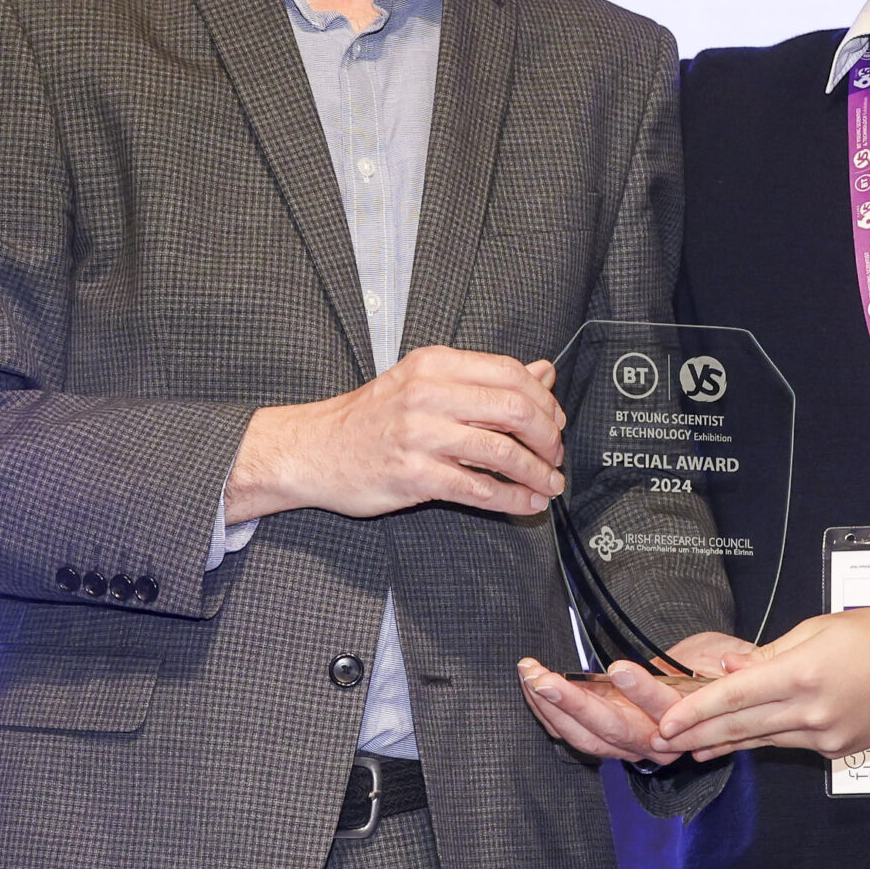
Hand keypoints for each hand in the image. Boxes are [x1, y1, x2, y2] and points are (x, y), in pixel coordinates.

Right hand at [226, 350, 565, 520]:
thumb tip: (543, 372)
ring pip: (500, 452)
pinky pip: (477, 489)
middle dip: (547, 437)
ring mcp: (420, 435)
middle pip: (513, 409)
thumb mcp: (424, 382)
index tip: (556, 422)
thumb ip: (483, 379)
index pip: (509, 373)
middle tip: (557, 455)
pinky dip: (511, 499)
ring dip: (536, 472)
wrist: (312, 449)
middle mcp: (428, 394)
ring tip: (550, 485)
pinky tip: (525, 504)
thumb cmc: (371, 418)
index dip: (544, 401)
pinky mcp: (413, 476)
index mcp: (434, 364)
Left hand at [518, 632, 752, 764]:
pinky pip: (571, 734)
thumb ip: (721, 659)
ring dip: (551, 708)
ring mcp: (628, 743)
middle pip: (611, 730)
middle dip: (572, 704)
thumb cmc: (709, 668)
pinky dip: (547, 712)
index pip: (664, 711)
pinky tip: (531, 685)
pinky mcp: (608, 739)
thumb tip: (729, 663)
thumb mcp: (722, 654)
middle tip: (544, 679)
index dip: (642, 692)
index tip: (619, 668)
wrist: (701, 694)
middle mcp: (655, 741)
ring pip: (584, 738)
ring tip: (530, 674)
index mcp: (687, 721)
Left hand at [649, 610, 869, 759]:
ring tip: (691, 746)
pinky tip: (739, 743)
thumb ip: (770, 654)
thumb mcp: (818, 629)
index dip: (696, 710)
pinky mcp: (836, 749)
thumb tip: (730, 667)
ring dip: (724, 743)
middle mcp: (811, 711)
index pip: (735, 696)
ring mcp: (825, 736)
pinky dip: (762, 740)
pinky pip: (790, 743)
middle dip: (698, 735)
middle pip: (741, 727)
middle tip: (663, 741)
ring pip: (762, 740)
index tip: (666, 721)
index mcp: (803, 674)